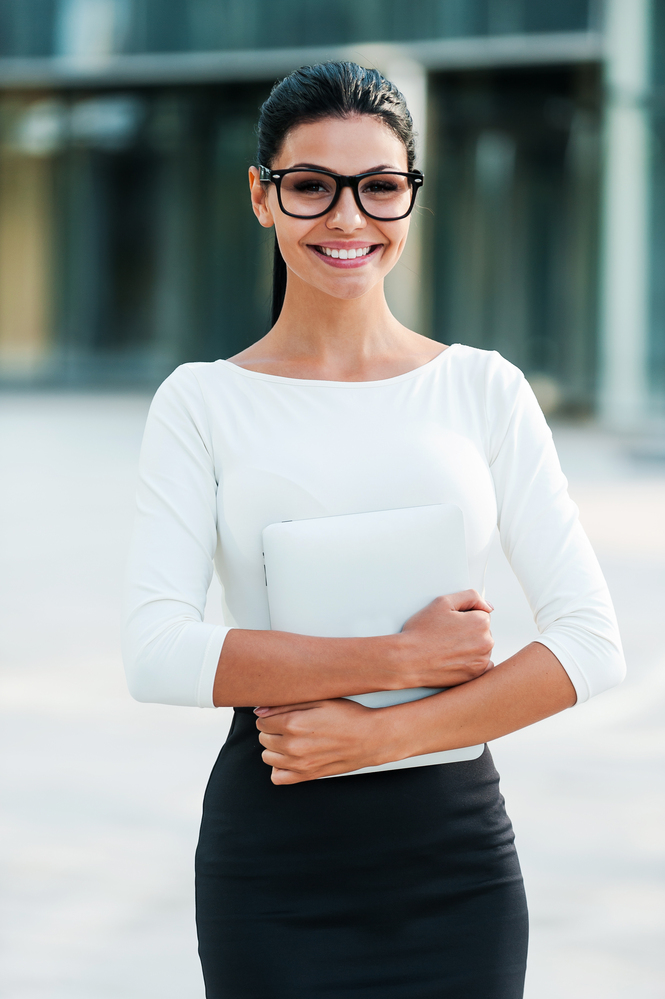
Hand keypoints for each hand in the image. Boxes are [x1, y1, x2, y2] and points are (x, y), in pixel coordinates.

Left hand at [254, 698, 397, 784]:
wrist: (371, 738)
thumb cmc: (348, 716)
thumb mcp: (319, 700)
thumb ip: (287, 704)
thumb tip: (260, 711)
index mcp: (293, 724)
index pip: (262, 721)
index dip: (270, 716)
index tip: (280, 714)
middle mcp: (293, 746)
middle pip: (263, 738)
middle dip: (271, 730)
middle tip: (289, 725)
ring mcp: (299, 764)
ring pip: (267, 757)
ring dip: (274, 748)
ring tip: (290, 739)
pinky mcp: (307, 776)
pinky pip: (278, 777)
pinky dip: (279, 768)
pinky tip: (289, 757)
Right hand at [400, 589, 493, 687]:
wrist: (408, 659)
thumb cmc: (421, 632)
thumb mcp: (443, 602)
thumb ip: (470, 597)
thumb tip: (488, 606)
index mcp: (480, 623)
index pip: (482, 614)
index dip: (464, 616)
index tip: (450, 623)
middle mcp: (486, 642)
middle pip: (483, 631)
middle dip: (469, 631)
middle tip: (446, 635)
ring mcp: (481, 661)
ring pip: (481, 647)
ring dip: (470, 646)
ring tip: (447, 647)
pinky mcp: (475, 675)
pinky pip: (482, 665)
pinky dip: (472, 662)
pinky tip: (455, 659)